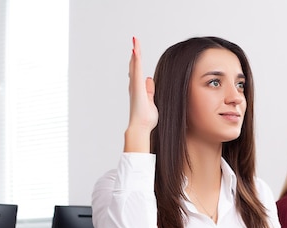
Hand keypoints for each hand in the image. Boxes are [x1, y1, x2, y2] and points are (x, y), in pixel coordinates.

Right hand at [124, 36, 157, 152]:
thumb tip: (149, 79)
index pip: (138, 72)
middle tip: (135, 42)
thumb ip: (150, 90)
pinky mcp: (137, 87)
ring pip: (135, 65)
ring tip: (135, 41)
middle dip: (135, 53)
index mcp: (139, 89)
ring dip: (135, 53)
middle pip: (135, 66)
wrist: (141, 126)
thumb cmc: (146, 118)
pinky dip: (136, 60)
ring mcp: (135, 85)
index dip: (137, 61)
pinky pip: (137, 70)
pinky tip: (136, 50)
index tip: (137, 51)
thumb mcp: (151, 101)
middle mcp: (135, 86)